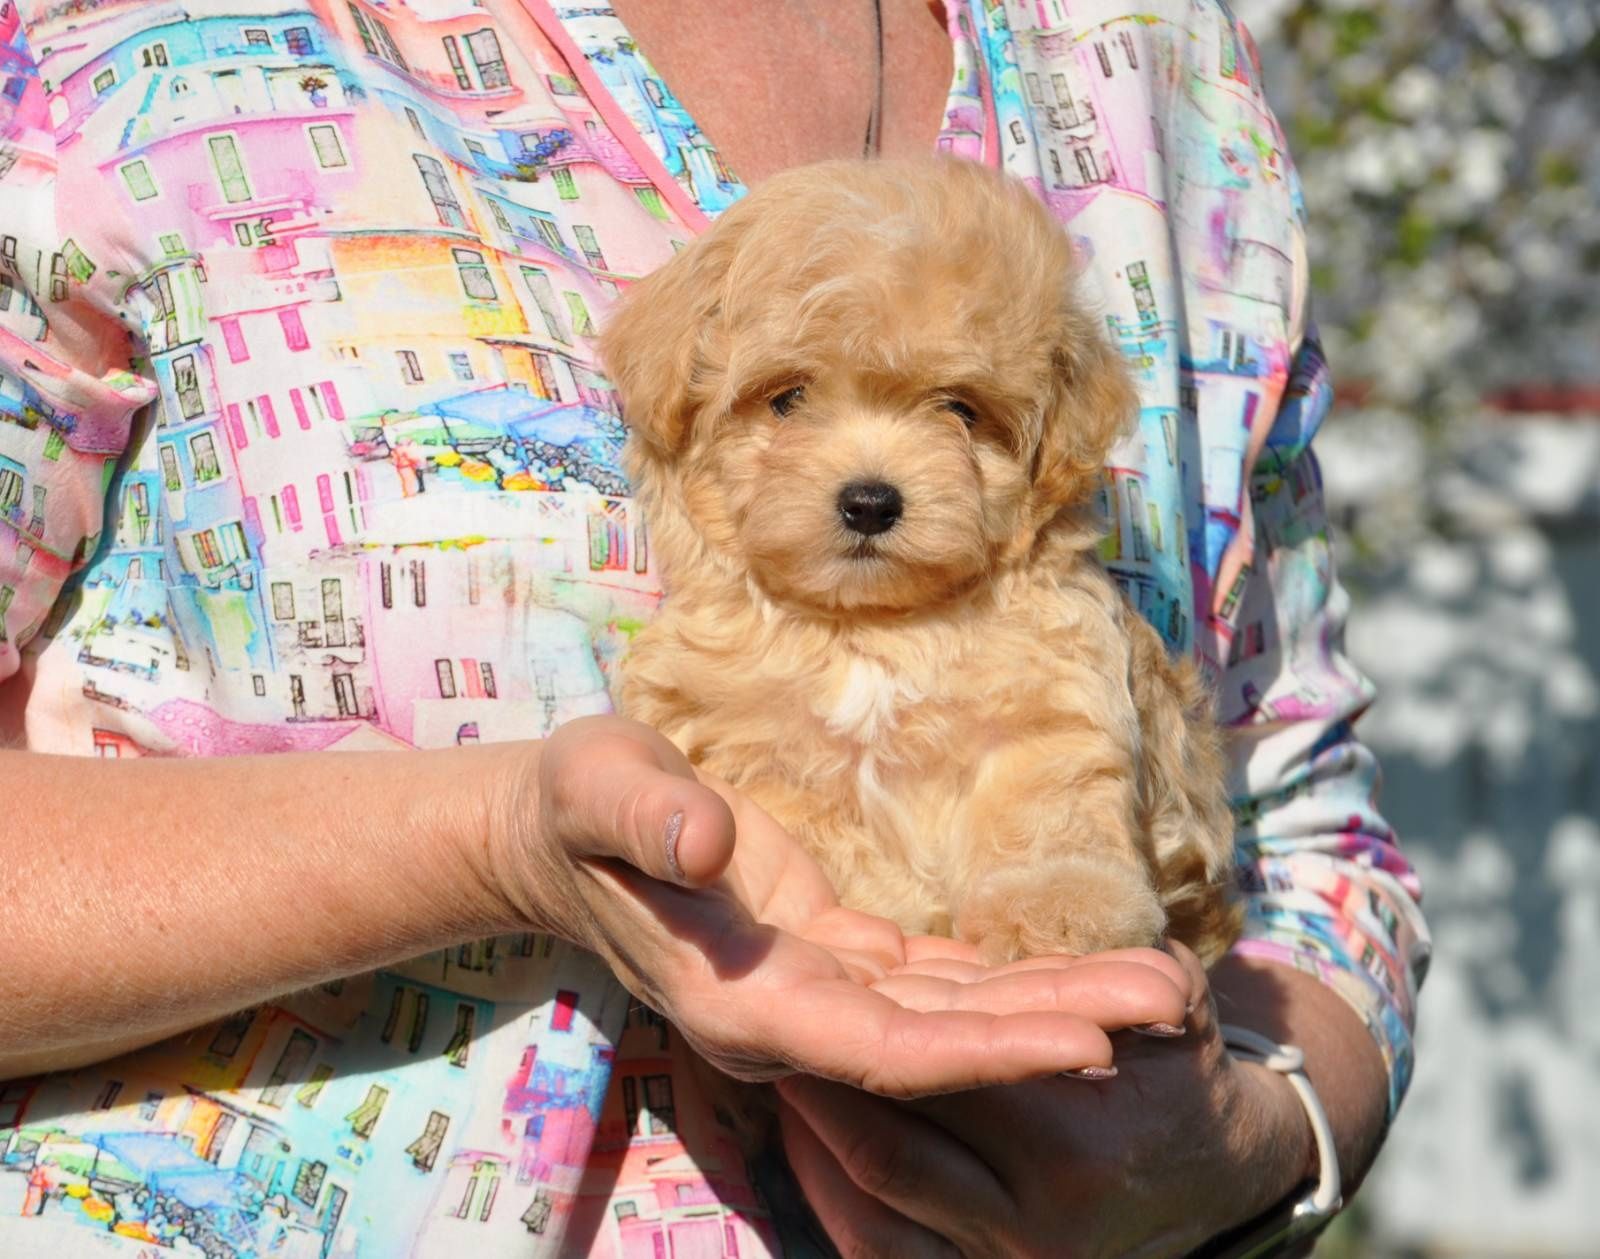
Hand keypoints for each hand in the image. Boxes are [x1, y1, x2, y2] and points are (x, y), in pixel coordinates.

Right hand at [488, 715, 1194, 1096]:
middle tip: (1178, 1007)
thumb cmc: (578, 805)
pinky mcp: (833, 956)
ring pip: (953, 1017)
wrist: (560, 830)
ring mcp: (816, 994)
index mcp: (741, 999)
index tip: (1094, 1046)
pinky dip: (1007, 983)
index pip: (887, 1047)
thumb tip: (707, 843)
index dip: (991, 1052)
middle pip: (946, 1045)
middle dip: (1059, 1030)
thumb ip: (647, 818)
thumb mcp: (598, 787)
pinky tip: (1078, 975)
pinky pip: (934, 984)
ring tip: (1164, 988)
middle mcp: (792, 1018)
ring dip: (1054, 1005)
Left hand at [776, 941, 1316, 1256]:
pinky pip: (881, 1253)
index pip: (943, 1077)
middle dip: (817, 1092)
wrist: (1212, 1172)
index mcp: (1073, 1147)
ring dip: (810, 1150)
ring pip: (868, 1215)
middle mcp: (1028, 1222)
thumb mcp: (1175, 1010)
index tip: (814, 980)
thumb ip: (1147, 986)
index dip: (873, 1029)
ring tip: (771, 1087)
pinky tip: (804, 1149)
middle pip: (887, 1150)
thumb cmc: (1175, 1068)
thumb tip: (1145, 975)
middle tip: (764, 1035)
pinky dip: (833, 1203)